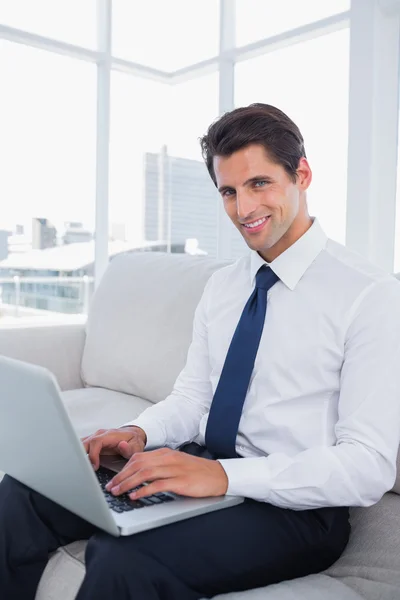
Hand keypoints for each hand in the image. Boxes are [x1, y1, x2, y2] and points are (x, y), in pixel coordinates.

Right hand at [81, 426, 146, 469]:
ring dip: (79, 455)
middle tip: (83, 469)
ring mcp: (96, 436)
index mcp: (110, 435)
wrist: (133, 435)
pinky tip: (80, 463)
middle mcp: (101, 434)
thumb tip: (122, 445)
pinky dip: (80, 454)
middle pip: (85, 442)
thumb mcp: (136, 446)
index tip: (95, 466)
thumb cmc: (134, 441)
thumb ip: (129, 448)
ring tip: (80, 468)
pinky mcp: (93, 441)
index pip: (95, 442)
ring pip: (81, 443)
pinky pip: (82, 445)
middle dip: (81, 456)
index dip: (92, 455)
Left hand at [105, 448, 228, 498]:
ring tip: (118, 492)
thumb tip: (139, 475)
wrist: (219, 475)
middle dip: (121, 476)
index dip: (123, 468)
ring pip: (145, 473)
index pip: (138, 457)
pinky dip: (144, 490)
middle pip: (138, 464)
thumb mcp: (175, 465)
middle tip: (110, 487)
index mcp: (165, 453)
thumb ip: (158, 466)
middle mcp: (168, 458)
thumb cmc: (197, 472)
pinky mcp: (181, 481)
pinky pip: (158, 484)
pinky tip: (135, 496)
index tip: (113, 479)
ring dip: (128, 483)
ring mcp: (174, 469)